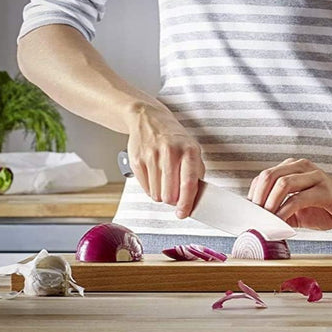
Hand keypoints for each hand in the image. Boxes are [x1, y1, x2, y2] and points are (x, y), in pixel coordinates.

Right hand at [125, 103, 204, 217]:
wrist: (148, 118)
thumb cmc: (173, 137)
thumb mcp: (191, 149)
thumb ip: (195, 173)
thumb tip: (194, 198)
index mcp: (188, 150)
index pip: (188, 183)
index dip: (186, 203)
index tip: (183, 213)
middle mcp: (170, 152)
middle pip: (170, 194)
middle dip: (172, 200)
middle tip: (174, 194)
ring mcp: (152, 156)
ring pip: (156, 194)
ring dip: (161, 195)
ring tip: (164, 182)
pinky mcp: (137, 160)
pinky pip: (145, 188)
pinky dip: (151, 188)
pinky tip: (154, 176)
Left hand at [247, 158, 331, 230]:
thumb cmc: (328, 208)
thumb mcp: (298, 211)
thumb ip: (280, 213)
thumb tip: (259, 223)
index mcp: (292, 168)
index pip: (263, 177)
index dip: (252, 195)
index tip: (248, 214)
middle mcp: (301, 167)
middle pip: (268, 176)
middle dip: (257, 198)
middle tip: (254, 218)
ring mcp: (313, 176)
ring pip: (281, 183)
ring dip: (269, 204)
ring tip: (266, 220)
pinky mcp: (324, 189)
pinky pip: (298, 198)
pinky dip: (285, 211)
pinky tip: (281, 222)